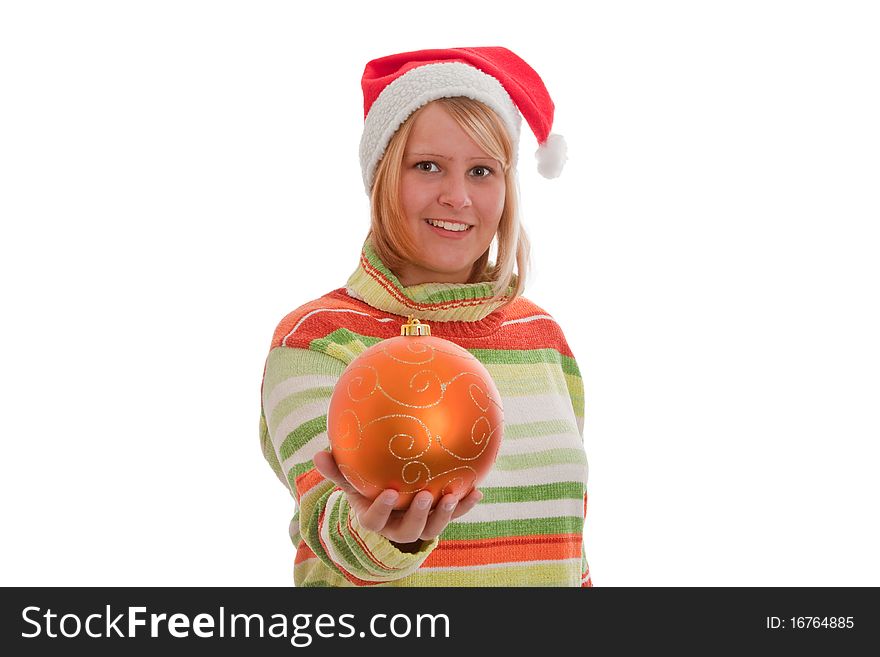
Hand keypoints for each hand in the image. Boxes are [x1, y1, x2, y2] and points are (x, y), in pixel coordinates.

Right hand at [312, 449, 482, 544]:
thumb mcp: (351, 480)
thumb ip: (337, 470)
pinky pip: (454, 514)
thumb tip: (318, 453)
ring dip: (445, 513)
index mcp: (374, 518)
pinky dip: (465, 504)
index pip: (375, 520)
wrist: (388, 506)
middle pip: (408, 529)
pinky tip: (477, 489)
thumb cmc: (365, 488)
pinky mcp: (438, 519)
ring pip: (432, 527)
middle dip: (418, 514)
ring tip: (453, 495)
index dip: (381, 510)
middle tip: (425, 494)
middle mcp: (397, 527)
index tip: (389, 493)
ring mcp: (420, 526)